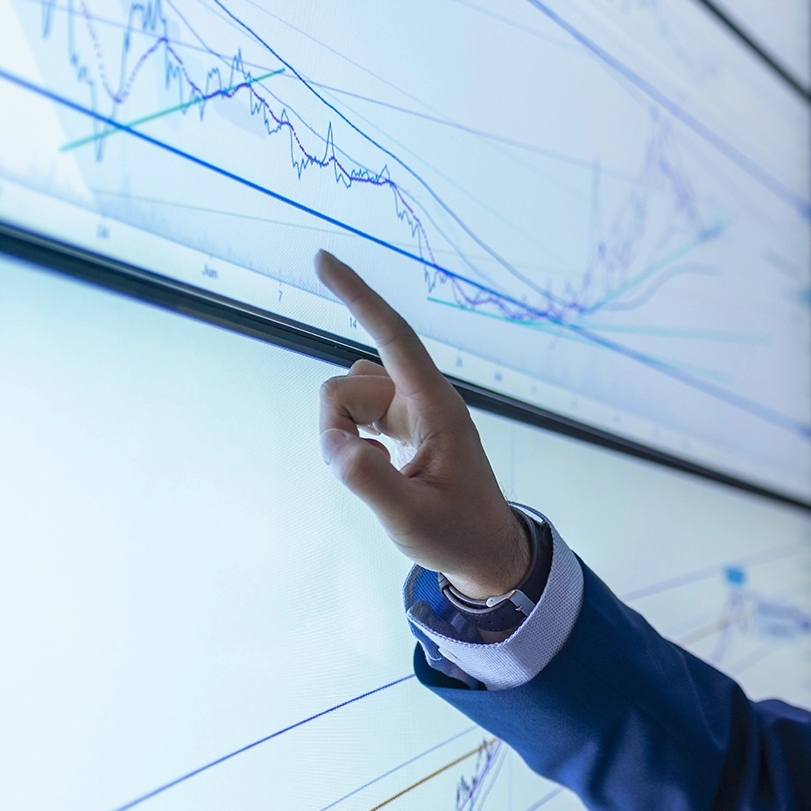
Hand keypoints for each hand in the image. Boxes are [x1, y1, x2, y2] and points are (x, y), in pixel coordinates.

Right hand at [315, 251, 528, 597]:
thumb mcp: (412, 518)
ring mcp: (411, 411)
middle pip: (346, 386)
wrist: (487, 551)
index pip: (391, 337)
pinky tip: (374, 466)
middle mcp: (423, 399)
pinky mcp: (403, 424)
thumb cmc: (458, 534)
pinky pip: (355, 415)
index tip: (323, 258)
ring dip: (342, 437)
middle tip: (360, 474)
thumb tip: (339, 446)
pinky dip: (349, 441)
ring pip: (345, 401)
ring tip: (376, 480)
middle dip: (334, 426)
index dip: (358, 296)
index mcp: (436, 408)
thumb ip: (370, 482)